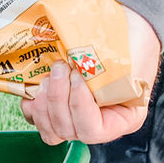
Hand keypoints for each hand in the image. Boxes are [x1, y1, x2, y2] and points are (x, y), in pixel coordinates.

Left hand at [21, 7, 160, 144]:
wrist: (122, 31)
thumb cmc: (131, 43)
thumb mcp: (131, 56)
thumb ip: (111, 68)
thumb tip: (82, 67)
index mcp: (122, 119)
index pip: (93, 130)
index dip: (79, 105)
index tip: (78, 76)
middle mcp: (98, 125)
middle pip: (67, 130)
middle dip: (57, 99)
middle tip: (60, 68)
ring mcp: (76, 120)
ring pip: (50, 131)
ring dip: (43, 103)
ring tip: (49, 75)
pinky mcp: (57, 111)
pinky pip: (38, 121)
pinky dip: (31, 106)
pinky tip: (35, 87)